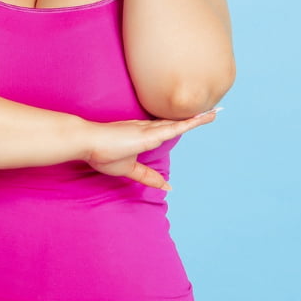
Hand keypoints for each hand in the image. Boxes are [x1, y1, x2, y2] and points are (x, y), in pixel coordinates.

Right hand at [83, 109, 217, 189]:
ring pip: (179, 123)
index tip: (192, 121)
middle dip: (194, 118)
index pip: (165, 129)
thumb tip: (167, 187)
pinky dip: (191, 123)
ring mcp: (149, 129)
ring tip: (215, 114)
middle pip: (176, 123)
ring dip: (198, 118)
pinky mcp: (149, 133)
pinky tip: (203, 118)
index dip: (179, 125)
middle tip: (213, 113)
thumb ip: (148, 176)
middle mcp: (147, 128)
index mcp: (141, 134)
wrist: (86, 141)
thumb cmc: (100, 153)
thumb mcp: (129, 169)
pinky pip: (176, 127)